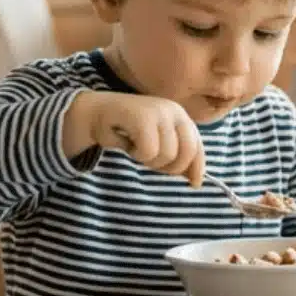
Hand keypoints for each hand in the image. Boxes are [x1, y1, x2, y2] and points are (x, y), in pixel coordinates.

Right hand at [66, 91, 205, 185]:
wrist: (97, 114)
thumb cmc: (127, 131)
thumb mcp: (157, 144)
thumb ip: (176, 157)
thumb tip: (195, 180)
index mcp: (180, 116)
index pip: (197, 146)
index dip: (198, 167)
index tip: (194, 184)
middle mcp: (173, 111)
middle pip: (187, 153)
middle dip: (170, 167)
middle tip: (151, 163)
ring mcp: (159, 112)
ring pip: (167, 155)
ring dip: (149, 160)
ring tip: (137, 149)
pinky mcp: (143, 117)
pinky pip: (149, 151)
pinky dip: (137, 154)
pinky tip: (129, 145)